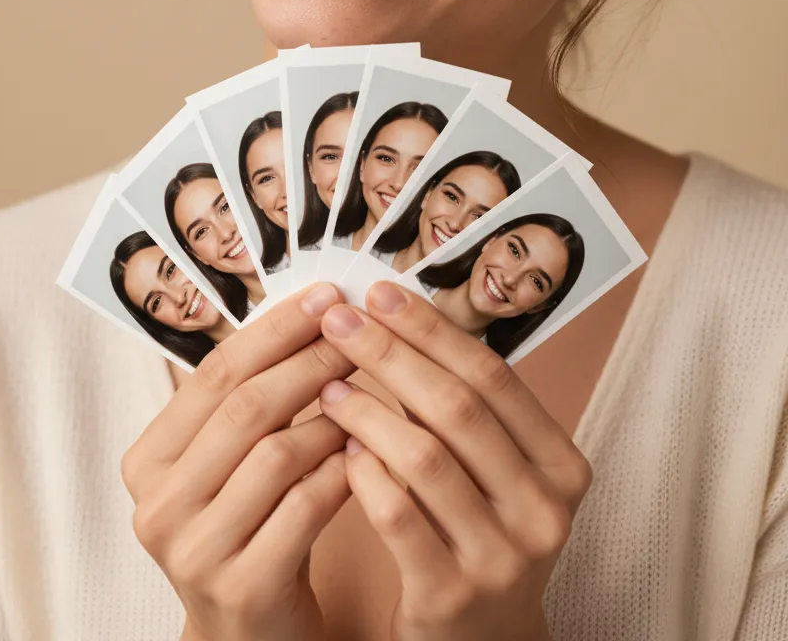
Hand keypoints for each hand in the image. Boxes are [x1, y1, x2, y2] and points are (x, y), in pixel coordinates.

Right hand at [121, 282, 353, 640]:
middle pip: (245, 407)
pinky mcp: (241, 588)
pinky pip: (304, 507)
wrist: (250, 637)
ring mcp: (194, 551)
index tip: (326, 295)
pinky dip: (343, 470)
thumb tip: (312, 307)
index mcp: (148, 460)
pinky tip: (368, 450)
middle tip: (359, 332)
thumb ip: (251, 398)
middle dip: (310, 360)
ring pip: (276, 453)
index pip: (216, 373)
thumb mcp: (233, 462)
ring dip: (332, 415)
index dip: (276, 328)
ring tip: (369, 391)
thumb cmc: (251, 529)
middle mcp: (158, 505)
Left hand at [318, 280, 591, 640]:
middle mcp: (544, 510)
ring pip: (426, 458)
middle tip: (338, 320)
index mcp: (562, 464)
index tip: (379, 292)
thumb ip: (463, 408)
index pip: (493, 376)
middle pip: (458, 408)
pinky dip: (363, 473)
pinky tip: (339, 446)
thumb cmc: (477, 533)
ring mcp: (503, 557)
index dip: (432, 329)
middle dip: (391, 354)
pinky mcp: (451, 596)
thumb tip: (397, 314)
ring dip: (368, 410)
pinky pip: (398, 517)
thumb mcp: (496, 473)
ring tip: (327, 383)